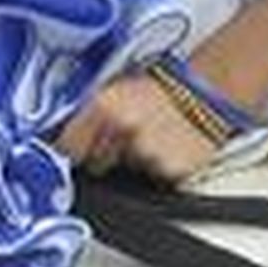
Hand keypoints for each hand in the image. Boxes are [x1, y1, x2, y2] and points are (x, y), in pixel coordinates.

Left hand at [56, 73, 220, 183]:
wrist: (206, 90)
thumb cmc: (160, 88)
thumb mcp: (117, 89)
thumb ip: (89, 114)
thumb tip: (61, 138)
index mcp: (105, 105)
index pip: (68, 146)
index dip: (72, 150)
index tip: (76, 152)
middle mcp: (123, 129)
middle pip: (95, 165)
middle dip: (104, 156)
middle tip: (124, 137)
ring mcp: (146, 152)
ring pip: (125, 173)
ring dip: (134, 161)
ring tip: (151, 137)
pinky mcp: (169, 171)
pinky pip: (151, 178)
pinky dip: (156, 168)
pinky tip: (166, 147)